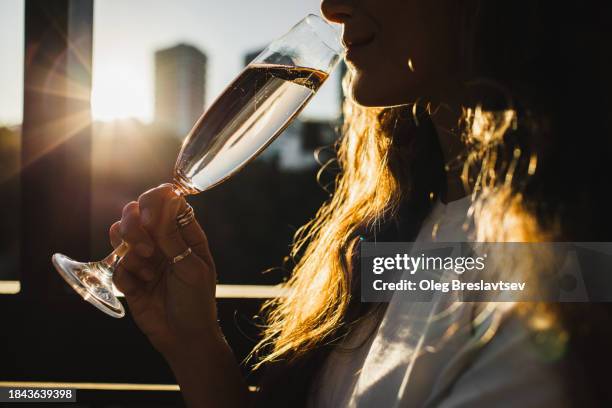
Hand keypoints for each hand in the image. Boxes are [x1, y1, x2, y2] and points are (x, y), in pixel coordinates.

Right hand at [110, 184, 220, 356]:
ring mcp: (142, 256)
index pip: (165, 200)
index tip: (152, 219)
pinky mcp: (127, 275)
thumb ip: (173, 236)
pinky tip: (142, 287)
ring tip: (148, 271)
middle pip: (135, 211)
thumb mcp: (191, 267)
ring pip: (119, 232)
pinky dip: (126, 274)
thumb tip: (166, 201)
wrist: (184, 337)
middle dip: (134, 226)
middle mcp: (161, 239)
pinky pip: (115, 264)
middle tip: (148, 250)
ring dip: (129, 248)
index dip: (154, 202)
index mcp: (184, 232)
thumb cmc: (197, 301)